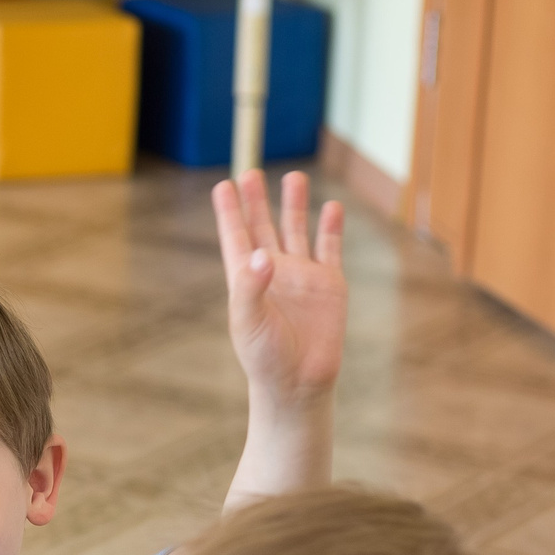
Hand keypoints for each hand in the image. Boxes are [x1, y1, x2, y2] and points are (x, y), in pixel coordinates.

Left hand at [214, 168, 344, 407]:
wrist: (299, 383)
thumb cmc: (264, 357)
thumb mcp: (249, 322)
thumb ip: (251, 287)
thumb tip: (263, 254)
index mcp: (246, 279)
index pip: (236, 237)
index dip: (229, 212)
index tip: (223, 185)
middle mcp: (273, 272)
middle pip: (263, 227)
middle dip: (257, 201)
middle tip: (252, 172)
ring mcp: (302, 276)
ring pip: (297, 230)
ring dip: (294, 205)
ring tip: (294, 176)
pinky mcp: (329, 284)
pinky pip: (330, 248)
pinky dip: (330, 227)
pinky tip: (331, 206)